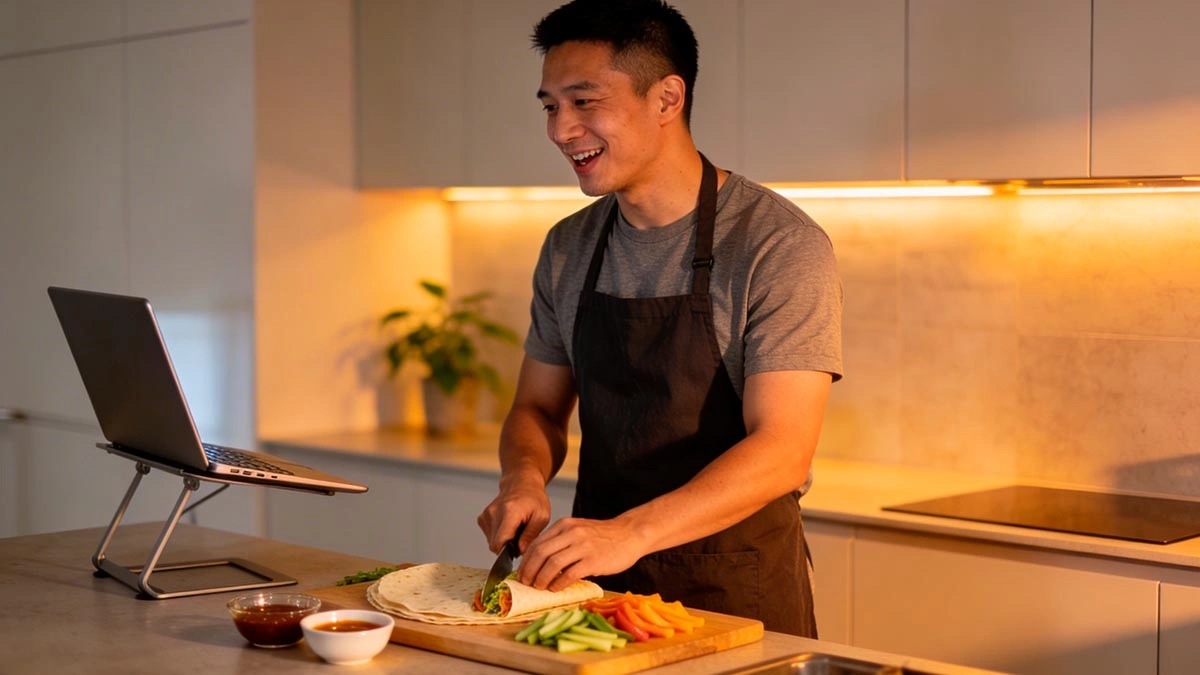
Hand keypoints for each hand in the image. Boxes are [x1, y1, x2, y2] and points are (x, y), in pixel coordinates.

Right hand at [477, 472, 550, 554]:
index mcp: (509, 512)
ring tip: (516, 530)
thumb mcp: (542, 517)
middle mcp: (494, 512)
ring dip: (504, 541)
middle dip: (508, 547)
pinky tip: (508, 527)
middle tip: (521, 538)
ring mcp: (486, 514)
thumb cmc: (534, 499)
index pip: (500, 542)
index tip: (519, 550)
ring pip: (491, 542)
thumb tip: (520, 551)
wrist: (522, 484)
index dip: (508, 552)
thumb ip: (531, 535)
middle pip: (494, 544)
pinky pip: (489, 536)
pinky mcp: (482, 518)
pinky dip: (499, 536)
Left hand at [516, 516, 646, 591]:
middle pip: (540, 553)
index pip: (536, 543)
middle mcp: (571, 533)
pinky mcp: (593, 561)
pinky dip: (558, 584)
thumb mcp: (578, 530)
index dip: (525, 561)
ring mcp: (582, 546)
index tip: (522, 573)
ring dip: (541, 579)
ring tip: (539, 588)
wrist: (630, 534)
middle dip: (529, 571)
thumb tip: (539, 563)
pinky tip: (556, 589)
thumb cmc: (603, 536)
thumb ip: (560, 541)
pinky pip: (569, 574)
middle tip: (526, 583)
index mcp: (564, 525)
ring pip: (552, 564)